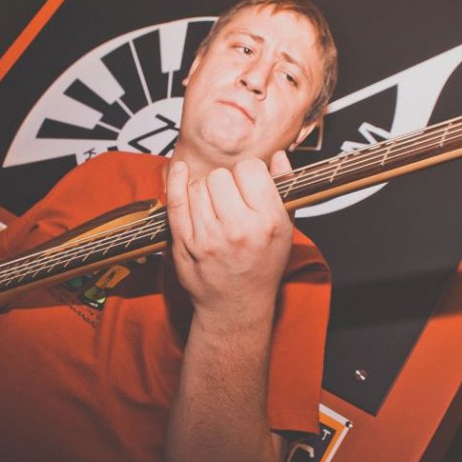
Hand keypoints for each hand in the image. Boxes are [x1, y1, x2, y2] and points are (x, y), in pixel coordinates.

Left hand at [166, 152, 293, 331]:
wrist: (236, 306)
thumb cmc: (263, 266)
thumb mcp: (285, 230)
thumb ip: (283, 190)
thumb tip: (278, 156)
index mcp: (269, 222)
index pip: (250, 169)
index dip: (248, 173)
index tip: (247, 184)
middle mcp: (239, 229)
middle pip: (221, 176)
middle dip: (225, 183)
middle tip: (230, 201)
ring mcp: (209, 238)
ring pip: (198, 186)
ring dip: (205, 190)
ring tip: (215, 207)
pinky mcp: (185, 244)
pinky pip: (175, 201)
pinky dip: (176, 182)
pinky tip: (181, 172)